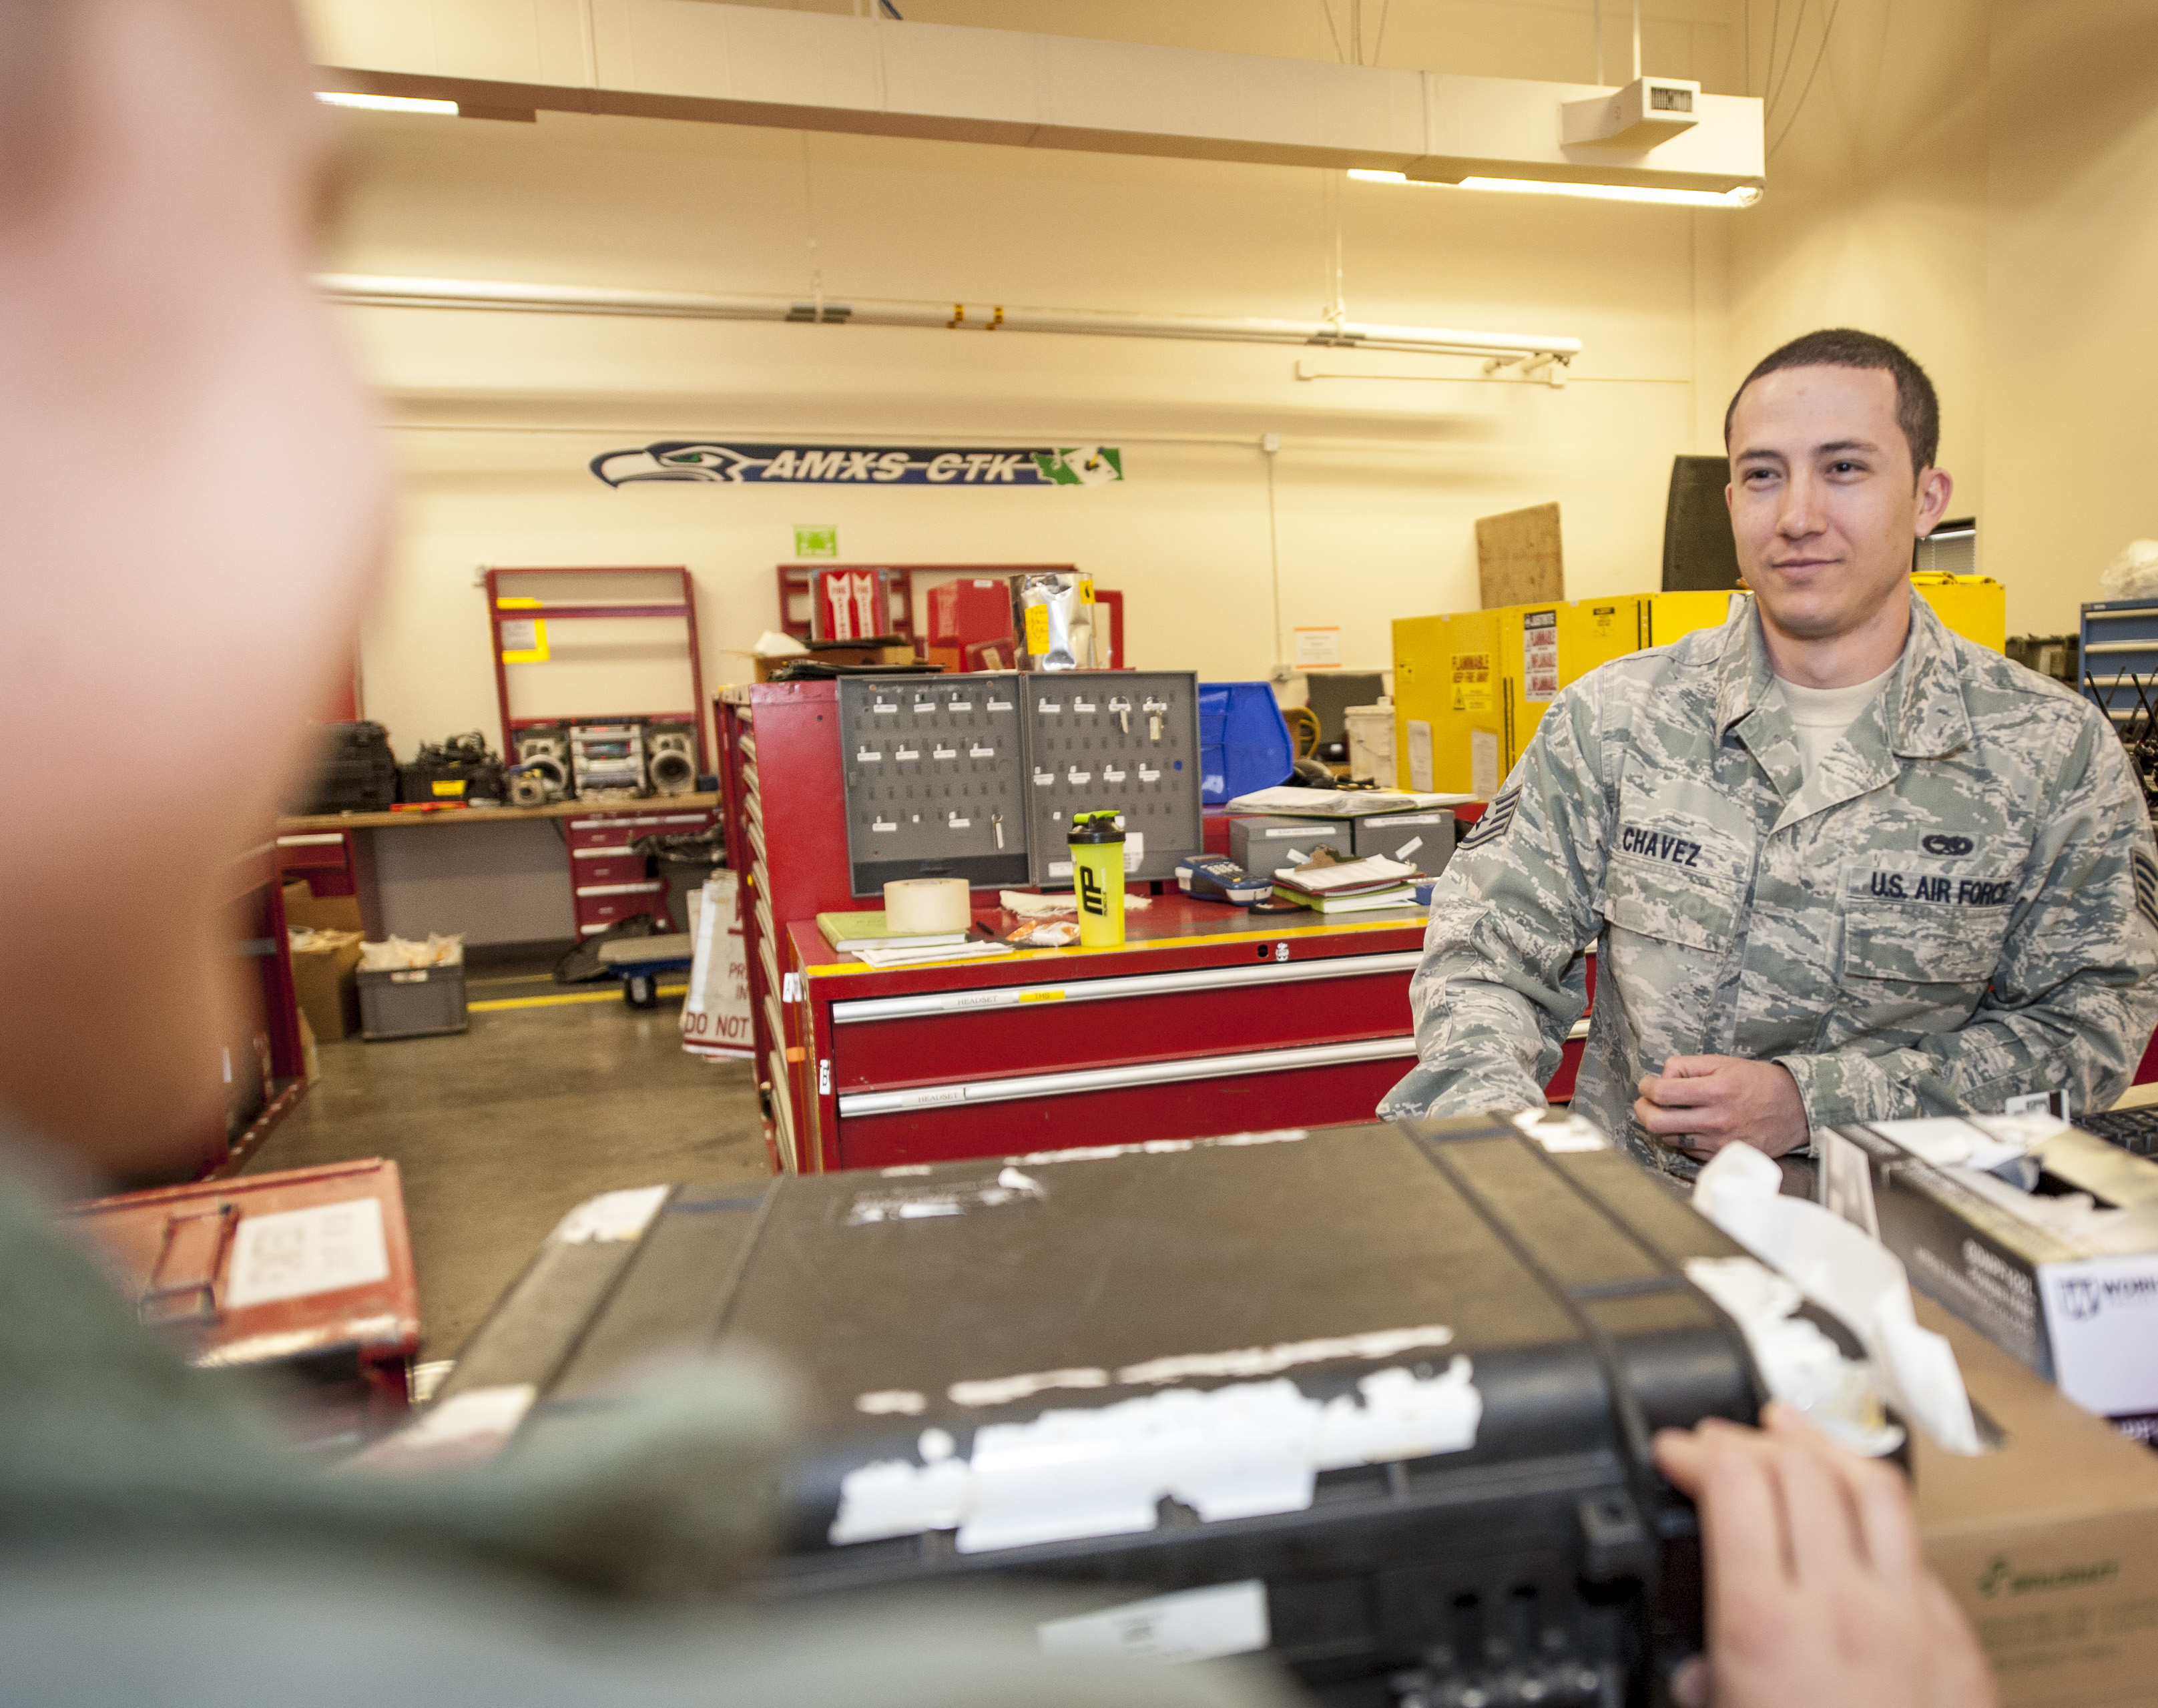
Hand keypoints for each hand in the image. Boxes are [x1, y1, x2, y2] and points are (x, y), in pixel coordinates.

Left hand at [1635, 1056, 1807, 1159]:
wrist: (1795, 1110)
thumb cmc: (1758, 1082)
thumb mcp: (1724, 1062)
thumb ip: (1687, 1066)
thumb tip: (1660, 1077)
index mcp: (1716, 1091)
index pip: (1661, 1093)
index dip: (1645, 1086)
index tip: (1647, 1084)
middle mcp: (1716, 1120)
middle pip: (1656, 1122)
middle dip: (1643, 1109)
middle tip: (1646, 1101)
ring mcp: (1719, 1143)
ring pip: (1669, 1138)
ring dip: (1662, 1124)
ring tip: (1669, 1112)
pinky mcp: (1723, 1157)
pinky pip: (1687, 1151)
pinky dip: (1681, 1138)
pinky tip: (1688, 1126)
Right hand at [1654, 1404, 1995, 1707]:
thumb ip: (1706, 1683)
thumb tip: (1702, 1668)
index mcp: (1766, 1624)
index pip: (1738, 1483)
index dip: (1699, 1450)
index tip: (1675, 1450)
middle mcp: (1842, 1605)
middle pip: (1800, 1468)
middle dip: (1750, 1439)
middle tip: (1719, 1441)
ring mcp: (1912, 1619)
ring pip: (1874, 1488)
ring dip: (1824, 1446)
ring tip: (1792, 1432)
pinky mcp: (1960, 1646)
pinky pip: (1918, 1553)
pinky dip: (1878, 1517)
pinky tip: (1858, 1518)